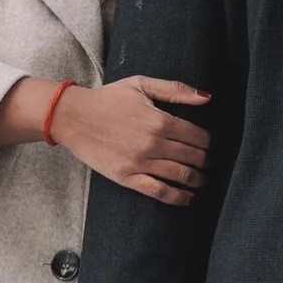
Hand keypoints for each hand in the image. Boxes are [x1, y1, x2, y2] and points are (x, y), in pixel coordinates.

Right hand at [53, 76, 209, 204]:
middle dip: (205, 161)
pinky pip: (158, 191)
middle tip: (208, 163)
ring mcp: (140, 162)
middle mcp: (153, 143)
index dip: (208, 142)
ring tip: (202, 180)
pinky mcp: (127, 177)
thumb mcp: (141, 84)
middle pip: (193, 157)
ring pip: (180, 175)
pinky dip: (177, 197)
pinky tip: (188, 198)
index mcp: (160, 119)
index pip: (198, 136)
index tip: (209, 145)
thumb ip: (175, 90)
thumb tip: (207, 97)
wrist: (73, 117)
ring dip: (197, 179)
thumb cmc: (108, 98)